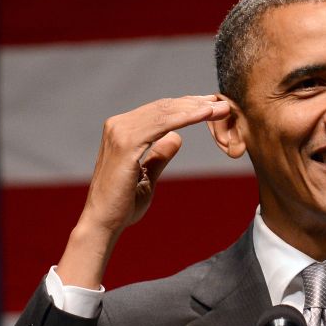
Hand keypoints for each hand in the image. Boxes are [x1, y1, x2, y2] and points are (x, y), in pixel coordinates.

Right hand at [57, 95, 230, 287]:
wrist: (104, 223)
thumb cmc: (123, 204)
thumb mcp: (147, 175)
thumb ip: (159, 156)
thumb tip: (176, 138)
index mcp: (122, 131)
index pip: (159, 112)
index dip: (186, 107)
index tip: (210, 106)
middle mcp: (118, 126)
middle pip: (163, 108)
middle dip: (195, 103)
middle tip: (221, 102)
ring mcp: (120, 132)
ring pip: (165, 113)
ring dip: (195, 109)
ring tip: (220, 108)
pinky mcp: (126, 143)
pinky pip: (163, 125)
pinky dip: (186, 117)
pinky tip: (205, 115)